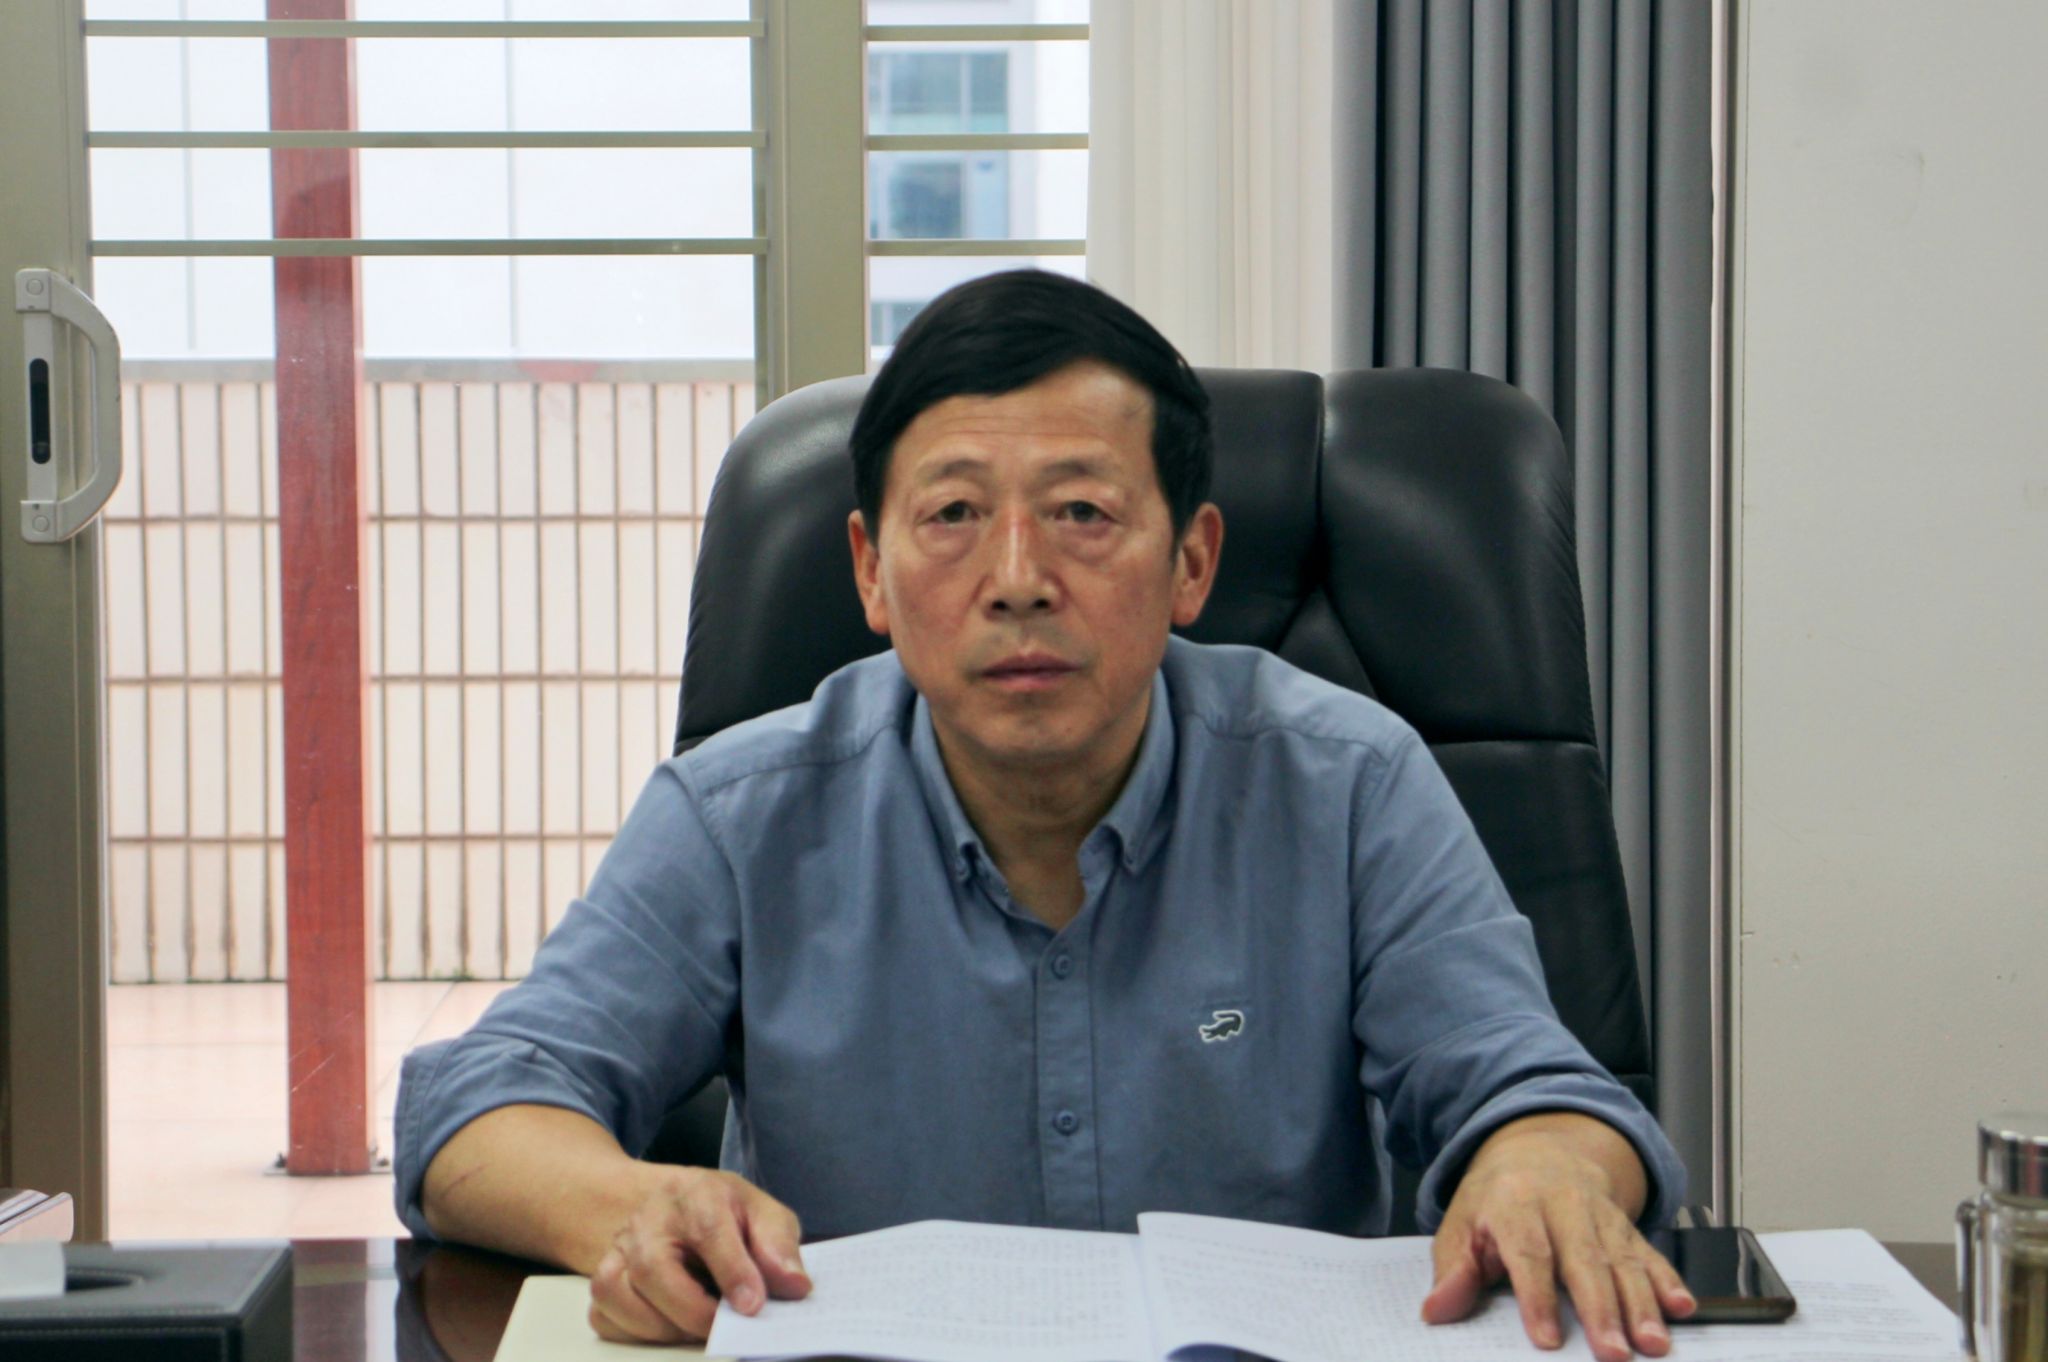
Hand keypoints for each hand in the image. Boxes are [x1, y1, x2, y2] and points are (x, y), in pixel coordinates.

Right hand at [587, 1166, 812, 1342]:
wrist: (670, 1202)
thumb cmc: (722, 1212)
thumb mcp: (761, 1213)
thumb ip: (779, 1246)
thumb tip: (795, 1287)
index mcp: (696, 1195)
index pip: (709, 1230)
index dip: (732, 1271)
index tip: (752, 1307)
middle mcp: (649, 1219)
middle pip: (652, 1268)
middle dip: (692, 1310)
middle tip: (723, 1327)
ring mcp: (619, 1249)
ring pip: (619, 1294)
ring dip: (662, 1325)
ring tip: (697, 1326)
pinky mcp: (603, 1278)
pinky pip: (604, 1315)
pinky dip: (635, 1331)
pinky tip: (667, 1325)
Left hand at [1420, 1113, 1694, 1359]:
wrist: (1541, 1150)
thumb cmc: (1497, 1197)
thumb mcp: (1461, 1223)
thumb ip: (1452, 1268)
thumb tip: (1436, 1309)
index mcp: (1515, 1202)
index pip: (1529, 1252)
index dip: (1538, 1297)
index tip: (1547, 1339)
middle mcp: (1563, 1205)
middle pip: (1585, 1260)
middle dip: (1601, 1310)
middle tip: (1614, 1354)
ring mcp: (1600, 1215)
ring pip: (1623, 1261)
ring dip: (1641, 1305)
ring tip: (1653, 1344)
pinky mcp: (1626, 1227)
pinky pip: (1650, 1253)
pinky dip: (1669, 1280)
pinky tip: (1682, 1307)